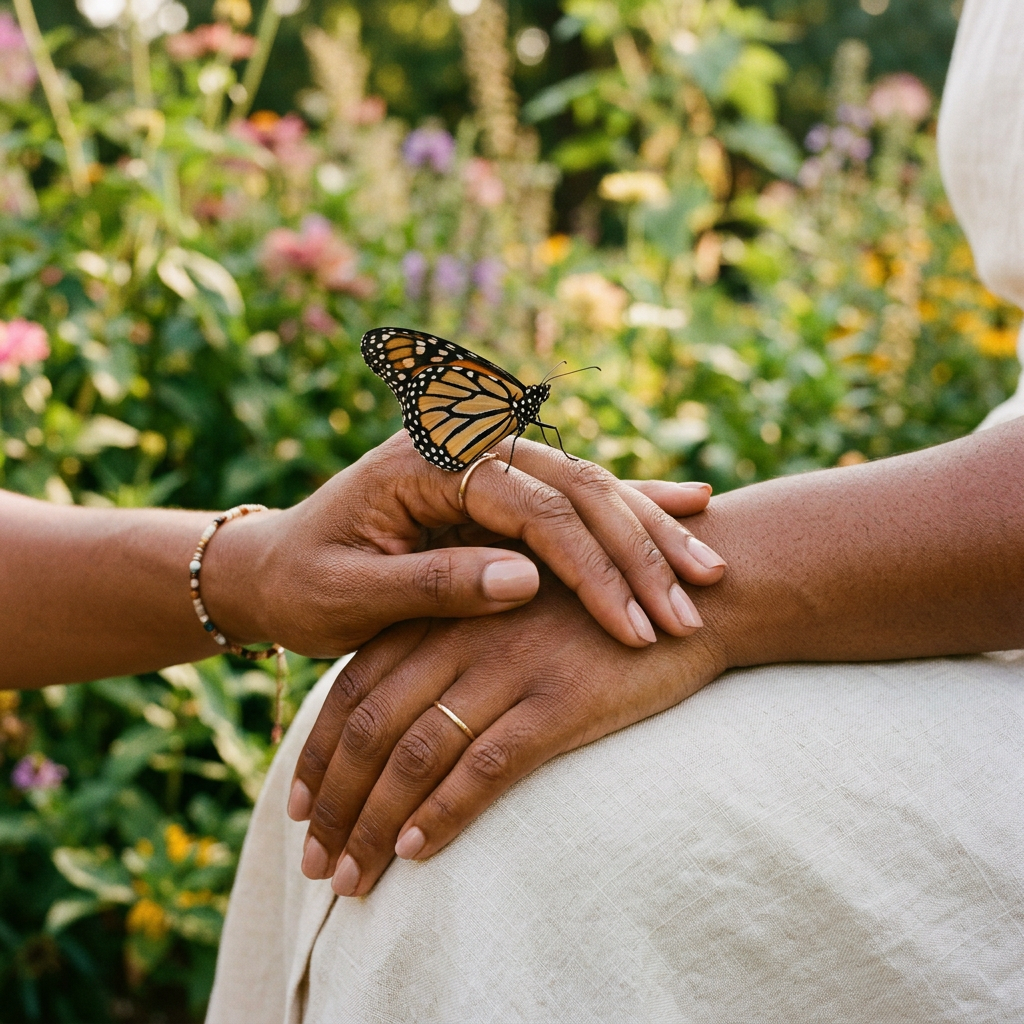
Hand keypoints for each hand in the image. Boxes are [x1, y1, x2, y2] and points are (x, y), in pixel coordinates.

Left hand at [201, 430, 724, 654]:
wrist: (273, 565)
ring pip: (590, 486)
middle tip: (697, 604)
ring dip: (651, 533)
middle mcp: (466, 443)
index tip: (637, 626)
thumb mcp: (351, 597)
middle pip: (578, 487)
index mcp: (427, 459)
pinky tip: (694, 511)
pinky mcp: (499, 486)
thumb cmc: (302, 587)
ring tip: (711, 575)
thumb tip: (528, 581)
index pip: (534, 508)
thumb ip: (434, 584)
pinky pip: (578, 494)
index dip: (592, 568)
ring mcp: (488, 460)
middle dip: (642, 549)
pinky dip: (634, 511)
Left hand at [289, 571, 728, 892]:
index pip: (357, 683)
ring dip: (373, 825)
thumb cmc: (601, 605)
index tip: (298, 805)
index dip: (320, 749)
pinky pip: (485, 766)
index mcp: (447, 608)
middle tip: (314, 862)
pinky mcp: (561, 699)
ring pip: (416, 752)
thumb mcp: (516, 610)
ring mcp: (511, 664)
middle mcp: (466, 634)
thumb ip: (461, 643)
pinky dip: (444, 815)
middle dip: (335, 802)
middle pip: (373, 725)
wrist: (694, 593)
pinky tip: (417, 853)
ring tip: (350, 881)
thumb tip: (410, 711)